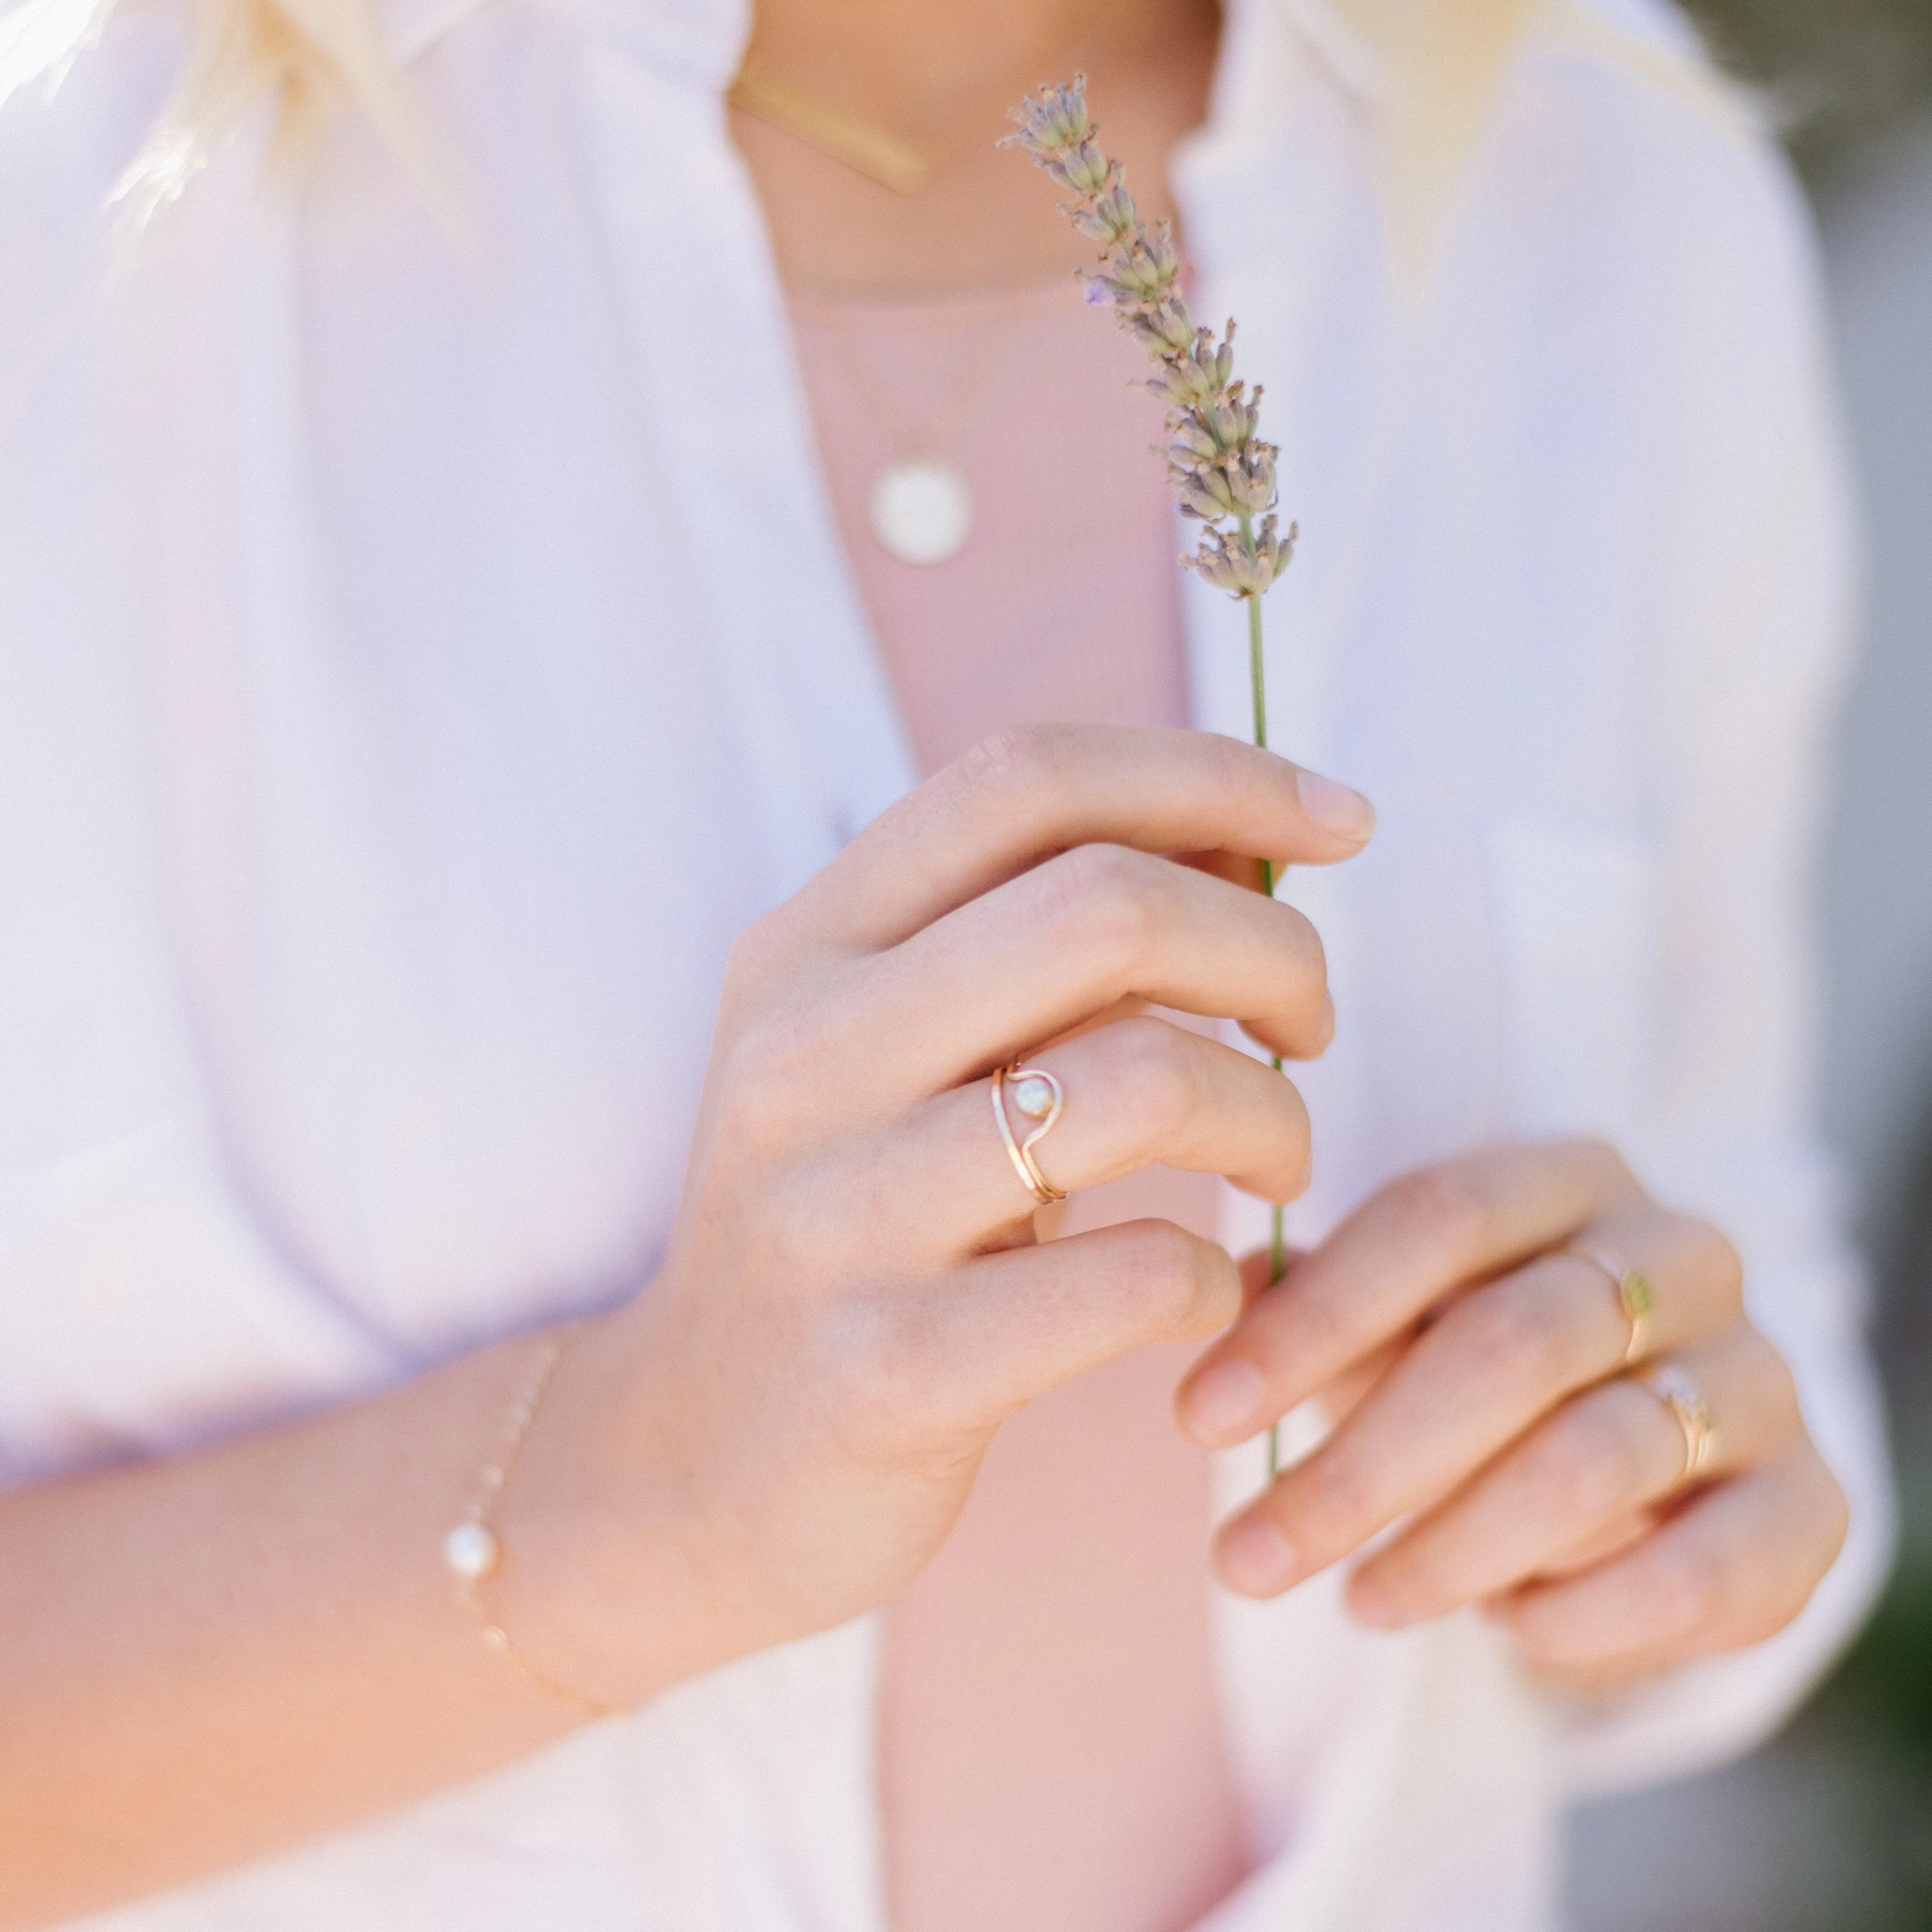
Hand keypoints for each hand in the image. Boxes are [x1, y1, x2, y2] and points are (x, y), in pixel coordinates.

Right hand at [537, 725, 1373, 1699]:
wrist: (690, 1461)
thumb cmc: (846, 1226)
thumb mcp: (890, 1053)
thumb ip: (1030, 942)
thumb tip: (1238, 835)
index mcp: (808, 946)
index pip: (1027, 778)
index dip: (1212, 772)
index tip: (1339, 821)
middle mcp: (805, 1052)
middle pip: (1108, 907)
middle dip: (1272, 949)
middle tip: (1310, 1022)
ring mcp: (837, 1212)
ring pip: (1144, 1084)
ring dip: (1272, 1117)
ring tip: (1276, 1162)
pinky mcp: (889, 1367)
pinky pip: (1138, 1275)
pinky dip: (1217, 1277)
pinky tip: (1199, 1296)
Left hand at [1177, 1139, 1848, 1688]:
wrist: (1660, 1441)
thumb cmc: (1488, 1356)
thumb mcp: (1401, 1312)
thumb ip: (1317, 1306)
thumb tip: (1215, 1304)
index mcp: (1572, 1176)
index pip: (1434, 1220)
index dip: (1308, 1321)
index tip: (1198, 1416)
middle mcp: (1682, 1254)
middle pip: (1510, 1346)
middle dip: (1360, 1465)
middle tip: (1246, 1556)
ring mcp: (1758, 1375)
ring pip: (1593, 1462)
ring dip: (1451, 1548)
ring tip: (1357, 1601)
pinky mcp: (1808, 1503)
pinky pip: (1699, 1571)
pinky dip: (1585, 1614)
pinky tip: (1504, 1628)